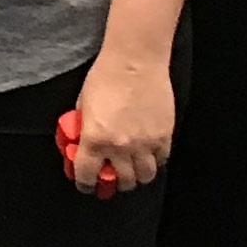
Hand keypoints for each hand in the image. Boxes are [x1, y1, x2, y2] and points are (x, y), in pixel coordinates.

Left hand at [71, 55, 174, 194]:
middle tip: (113, 177)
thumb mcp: (82, 105)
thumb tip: (82, 144)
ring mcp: (145, 143)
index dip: (85, 183)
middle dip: (115, 182)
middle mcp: (121, 147)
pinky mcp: (164, 136)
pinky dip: (154, 161)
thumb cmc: (104, 77)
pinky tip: (148, 154)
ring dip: (137, 176)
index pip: (88, 175)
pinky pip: (161, 160)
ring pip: (145, 176)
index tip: (86, 184)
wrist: (134, 61)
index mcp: (95, 140)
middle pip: (121, 181)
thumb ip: (83, 129)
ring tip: (132, 169)